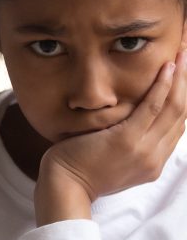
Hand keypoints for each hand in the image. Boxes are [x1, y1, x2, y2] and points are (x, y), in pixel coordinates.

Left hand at [36, 51, 186, 224]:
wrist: (65, 187)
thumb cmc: (79, 170)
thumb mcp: (113, 161)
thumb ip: (130, 145)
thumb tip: (132, 124)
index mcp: (153, 162)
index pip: (178, 125)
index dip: (185, 97)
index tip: (185, 75)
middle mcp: (155, 157)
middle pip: (182, 113)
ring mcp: (144, 150)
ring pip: (174, 108)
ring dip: (182, 77)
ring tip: (184, 52)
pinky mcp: (127, 140)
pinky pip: (152, 108)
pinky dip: (163, 86)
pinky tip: (168, 68)